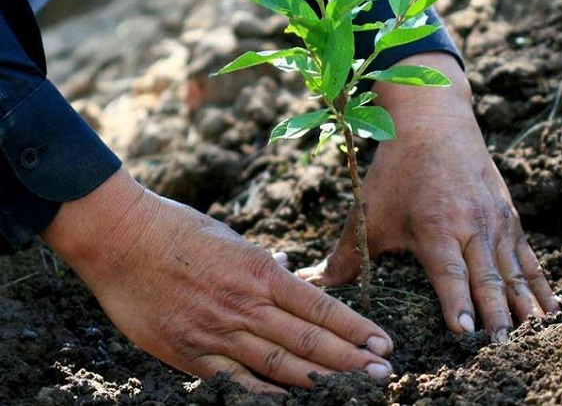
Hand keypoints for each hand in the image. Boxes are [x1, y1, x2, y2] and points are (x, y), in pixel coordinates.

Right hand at [43, 168, 392, 392]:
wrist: (120, 237)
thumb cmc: (178, 229)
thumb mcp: (232, 238)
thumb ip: (263, 266)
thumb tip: (290, 276)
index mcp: (259, 270)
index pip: (320, 306)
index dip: (355, 327)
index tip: (382, 342)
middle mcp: (245, 304)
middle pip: (309, 339)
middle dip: (351, 359)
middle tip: (384, 374)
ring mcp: (217, 331)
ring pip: (280, 364)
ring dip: (321, 380)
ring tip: (354, 390)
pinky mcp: (189, 352)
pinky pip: (235, 382)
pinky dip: (265, 395)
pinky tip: (291, 403)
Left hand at [297, 53, 558, 341]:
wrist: (435, 121)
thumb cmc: (398, 170)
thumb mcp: (370, 210)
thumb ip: (346, 253)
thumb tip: (311, 281)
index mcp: (436, 227)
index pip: (449, 274)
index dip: (458, 303)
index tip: (467, 332)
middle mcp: (471, 225)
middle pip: (488, 278)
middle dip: (497, 315)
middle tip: (504, 348)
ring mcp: (495, 220)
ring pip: (514, 271)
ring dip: (524, 305)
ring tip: (535, 337)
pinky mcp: (509, 216)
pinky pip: (528, 257)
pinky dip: (540, 284)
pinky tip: (552, 308)